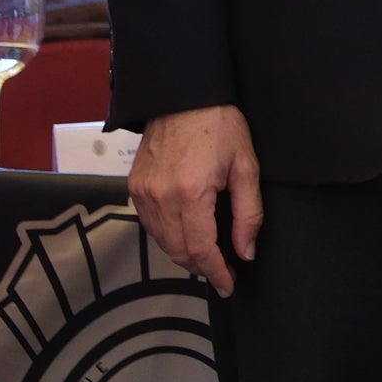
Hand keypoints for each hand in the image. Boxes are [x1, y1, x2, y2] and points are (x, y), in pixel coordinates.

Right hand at [129, 105, 261, 296]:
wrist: (183, 96)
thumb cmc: (220, 125)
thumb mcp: (246, 166)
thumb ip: (248, 213)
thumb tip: (246, 252)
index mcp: (190, 193)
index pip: (200, 249)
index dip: (216, 272)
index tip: (229, 285)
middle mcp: (159, 197)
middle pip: (178, 251)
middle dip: (202, 266)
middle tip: (224, 271)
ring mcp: (142, 193)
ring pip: (162, 242)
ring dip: (185, 254)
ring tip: (210, 256)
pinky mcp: (133, 187)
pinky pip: (150, 225)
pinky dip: (169, 236)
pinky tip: (188, 234)